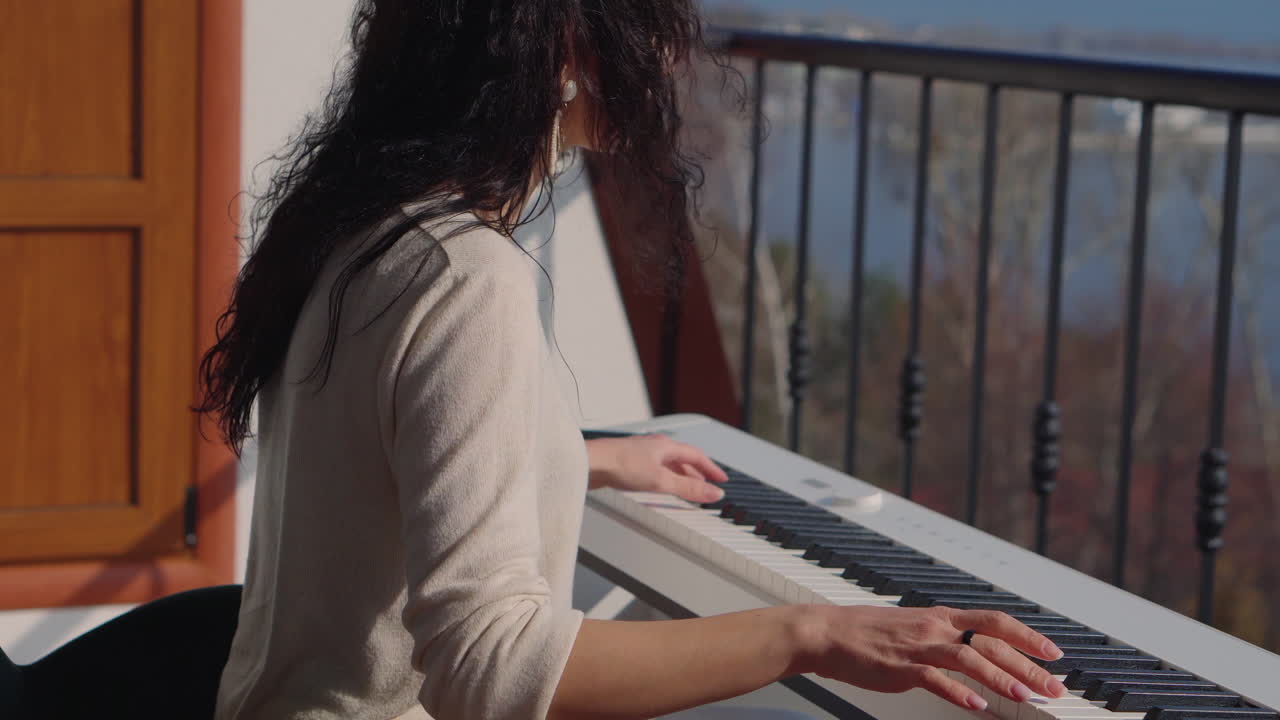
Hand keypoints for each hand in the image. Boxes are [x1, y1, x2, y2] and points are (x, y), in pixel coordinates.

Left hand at [586, 435, 728, 503]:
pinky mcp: (628, 463)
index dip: (711, 469)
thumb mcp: (661, 481)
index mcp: (666, 446)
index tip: (721, 478)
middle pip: (682, 459)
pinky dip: (664, 479)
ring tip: (685, 489)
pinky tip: (658, 486)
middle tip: (706, 486)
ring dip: (680, 477)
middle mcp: (654, 447)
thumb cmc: (619, 464)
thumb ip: (688, 489)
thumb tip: (713, 493)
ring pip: (667, 465)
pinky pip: (654, 470)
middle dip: (696, 474)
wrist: (589, 463)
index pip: (696, 456)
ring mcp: (640, 454)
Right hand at [796, 605, 1066, 710]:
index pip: (995, 621)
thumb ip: (946, 637)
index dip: (1028, 636)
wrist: (827, 633)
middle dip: (1028, 664)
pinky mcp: (901, 668)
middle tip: (1053, 686)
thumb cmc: (868, 633)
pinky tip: (976, 704)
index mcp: (942, 616)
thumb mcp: (915, 627)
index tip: (1054, 653)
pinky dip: (958, 692)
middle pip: (992, 642)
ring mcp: (918, 647)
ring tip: (1025, 694)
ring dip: (1001, 677)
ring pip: (969, 658)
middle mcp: (935, 628)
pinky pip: (935, 679)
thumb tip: (976, 651)